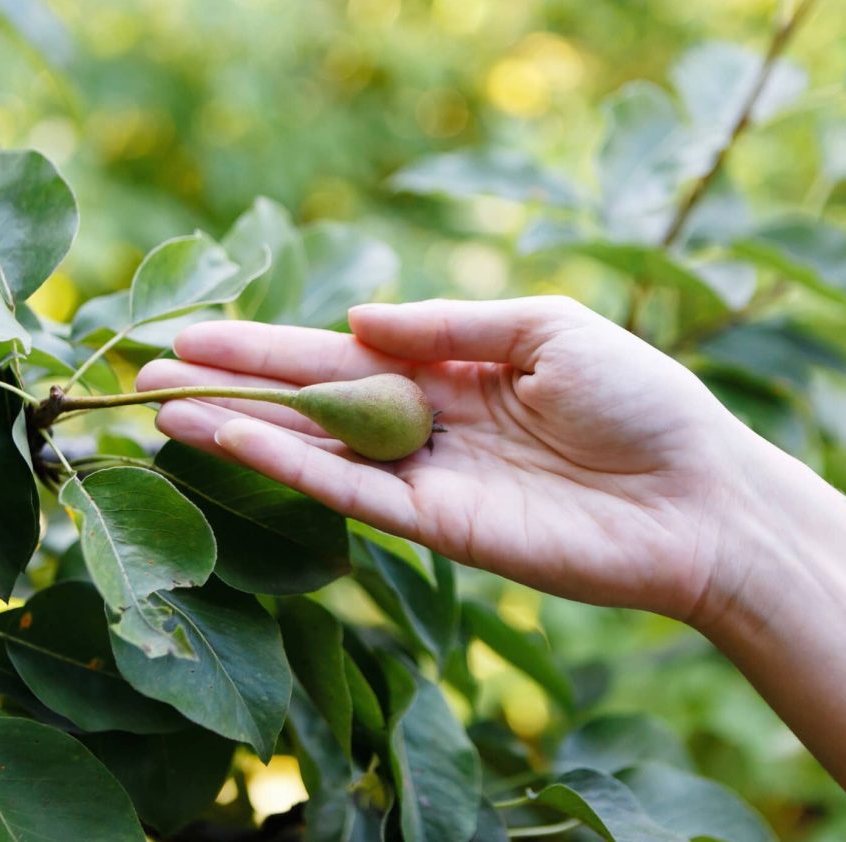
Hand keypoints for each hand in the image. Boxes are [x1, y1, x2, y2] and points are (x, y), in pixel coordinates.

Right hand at [135, 297, 754, 621]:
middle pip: (308, 397)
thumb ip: (448, 323)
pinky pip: (344, 490)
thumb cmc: (640, 399)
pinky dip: (284, 463)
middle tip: (148, 365)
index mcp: (451, 366)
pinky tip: (228, 438)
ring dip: (236, 426)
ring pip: (310, 447)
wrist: (697, 498)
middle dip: (232, 380)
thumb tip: (354, 318)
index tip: (195, 326)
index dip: (268, 339)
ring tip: (162, 405)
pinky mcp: (432, 527)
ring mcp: (423, 476)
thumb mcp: (547, 327)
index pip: (339, 350)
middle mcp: (425, 422)